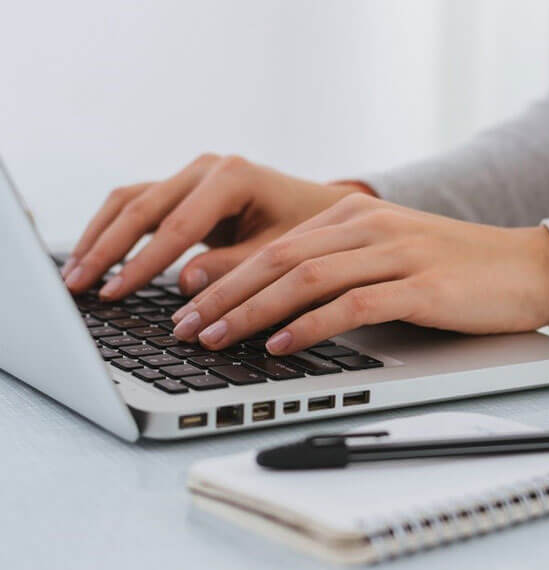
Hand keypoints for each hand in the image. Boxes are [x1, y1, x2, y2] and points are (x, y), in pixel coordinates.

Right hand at [61, 154, 371, 297]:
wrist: (320, 208)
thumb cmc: (309, 229)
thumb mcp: (280, 252)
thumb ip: (234, 268)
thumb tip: (185, 285)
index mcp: (232, 177)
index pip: (176, 226)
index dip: (143, 264)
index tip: (114, 294)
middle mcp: (206, 168)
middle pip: (141, 206)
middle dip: (106, 249)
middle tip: (76, 286)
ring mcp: (193, 175)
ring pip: (131, 200)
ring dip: (101, 236)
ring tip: (74, 273)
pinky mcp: (187, 190)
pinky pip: (141, 205)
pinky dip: (116, 230)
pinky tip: (98, 255)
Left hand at [172, 193, 548, 353]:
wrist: (522, 265)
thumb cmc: (446, 265)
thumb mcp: (380, 252)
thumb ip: (331, 265)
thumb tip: (273, 300)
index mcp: (350, 215)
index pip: (272, 247)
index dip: (224, 278)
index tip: (189, 308)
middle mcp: (365, 226)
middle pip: (276, 259)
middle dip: (223, 295)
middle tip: (185, 327)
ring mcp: (393, 252)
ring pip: (305, 278)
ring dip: (252, 311)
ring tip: (216, 338)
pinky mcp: (419, 285)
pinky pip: (351, 304)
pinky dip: (310, 325)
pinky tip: (279, 345)